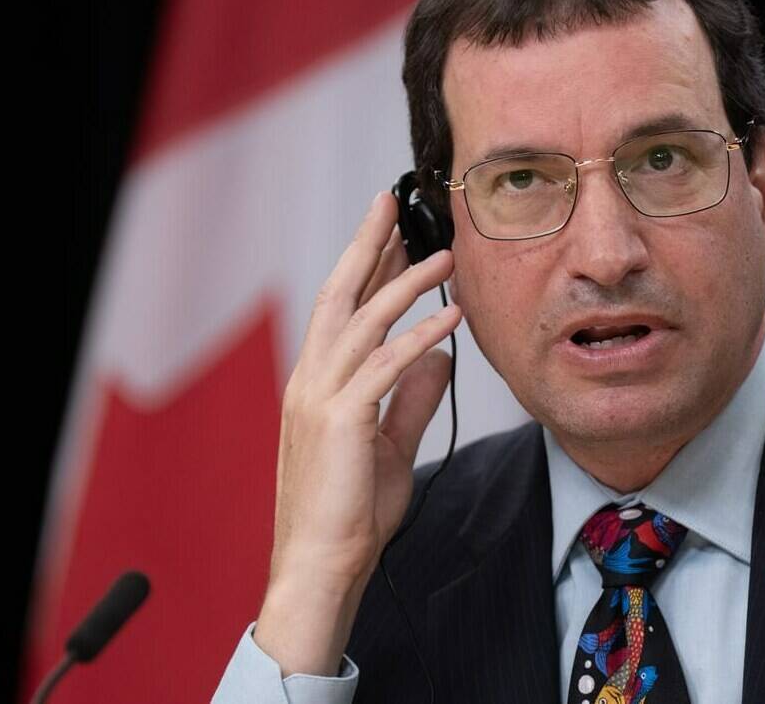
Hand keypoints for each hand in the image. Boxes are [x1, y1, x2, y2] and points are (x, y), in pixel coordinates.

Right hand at [254, 190, 459, 675]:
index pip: (342, 309)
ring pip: (364, 320)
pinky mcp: (340, 420)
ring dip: (406, 282)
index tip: (392, 232)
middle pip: (340, 294)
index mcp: (317, 382)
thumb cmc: (351, 510)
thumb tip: (439, 356)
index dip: (366, 265)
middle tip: (390, 201)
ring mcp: (321, 397)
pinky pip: (387, 365)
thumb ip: (411, 398)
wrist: (321, 563)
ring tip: (445, 255)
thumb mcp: (390, 445)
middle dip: (367, 244)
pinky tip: (452, 318)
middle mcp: (312, 379)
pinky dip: (421, 336)